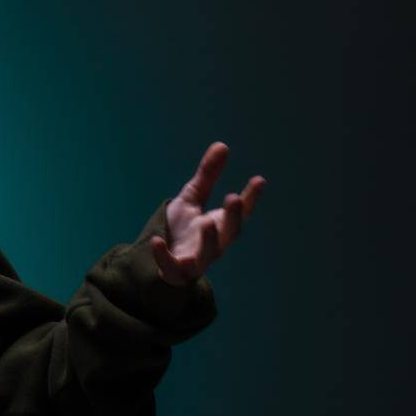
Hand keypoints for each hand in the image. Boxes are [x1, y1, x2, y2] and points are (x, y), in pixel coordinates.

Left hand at [152, 142, 265, 284]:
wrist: (159, 257)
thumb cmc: (181, 228)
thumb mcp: (192, 197)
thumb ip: (207, 176)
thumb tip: (222, 145)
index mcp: (220, 225)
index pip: (240, 211)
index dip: (251, 197)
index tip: (259, 180)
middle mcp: (214, 243)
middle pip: (230, 232)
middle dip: (233, 217)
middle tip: (234, 198)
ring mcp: (197, 259)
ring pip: (209, 253)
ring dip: (209, 239)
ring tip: (207, 221)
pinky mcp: (176, 271)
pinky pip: (171, 266)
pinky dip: (163, 255)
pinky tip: (157, 242)